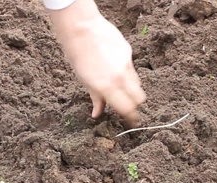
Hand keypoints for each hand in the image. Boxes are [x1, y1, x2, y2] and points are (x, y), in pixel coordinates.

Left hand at [48, 1, 145, 127]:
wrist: (81, 28)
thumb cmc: (77, 55)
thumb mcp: (84, 81)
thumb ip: (96, 99)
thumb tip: (97, 114)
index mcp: (107, 87)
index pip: (127, 109)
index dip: (132, 117)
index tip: (132, 121)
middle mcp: (120, 77)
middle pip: (139, 98)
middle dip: (135, 105)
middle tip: (129, 107)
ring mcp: (127, 64)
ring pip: (137, 84)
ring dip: (132, 90)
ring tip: (120, 88)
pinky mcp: (129, 52)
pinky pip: (132, 69)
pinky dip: (127, 74)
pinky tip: (115, 68)